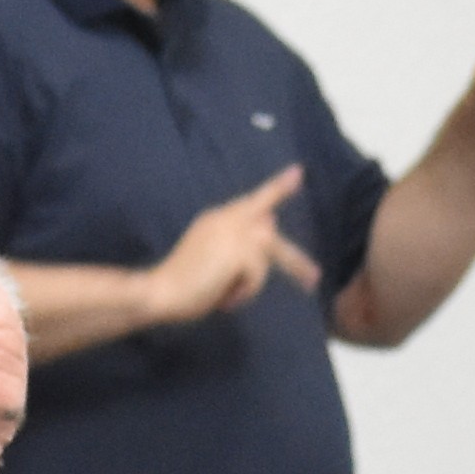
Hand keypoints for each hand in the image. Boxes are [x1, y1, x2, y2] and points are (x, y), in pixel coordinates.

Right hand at [144, 164, 316, 327]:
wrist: (159, 291)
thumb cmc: (181, 283)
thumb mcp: (214, 261)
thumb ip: (241, 245)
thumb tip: (271, 221)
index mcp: (217, 219)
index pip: (253, 201)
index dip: (277, 188)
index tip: (298, 173)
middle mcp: (225, 218)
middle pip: (269, 225)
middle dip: (294, 251)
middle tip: (314, 274)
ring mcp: (232, 232)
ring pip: (270, 250)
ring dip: (288, 270)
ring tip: (295, 288)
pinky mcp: (237, 250)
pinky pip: (258, 275)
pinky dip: (246, 292)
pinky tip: (226, 300)